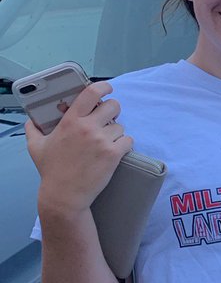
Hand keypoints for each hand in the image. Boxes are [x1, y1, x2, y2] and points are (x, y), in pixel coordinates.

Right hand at [26, 81, 133, 214]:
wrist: (65, 195)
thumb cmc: (51, 171)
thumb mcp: (36, 147)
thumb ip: (33, 129)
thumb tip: (31, 120)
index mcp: (70, 121)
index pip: (91, 93)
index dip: (103, 87)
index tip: (107, 88)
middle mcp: (88, 127)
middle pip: (113, 106)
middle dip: (112, 111)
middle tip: (107, 120)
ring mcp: (102, 141)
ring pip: (120, 126)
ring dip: (116, 132)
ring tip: (105, 142)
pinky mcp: (113, 154)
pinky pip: (128, 140)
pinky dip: (124, 145)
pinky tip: (114, 150)